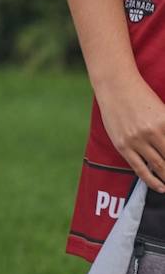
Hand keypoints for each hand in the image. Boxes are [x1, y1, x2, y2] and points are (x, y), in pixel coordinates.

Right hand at [97, 72, 164, 192]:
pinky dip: (151, 181)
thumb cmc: (141, 96)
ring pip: (158, 167)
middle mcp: (151, 132)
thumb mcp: (162, 111)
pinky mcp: (123, 145)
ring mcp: (136, 140)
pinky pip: (139, 169)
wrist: (114, 85)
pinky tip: (161, 187)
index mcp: (164, 122)